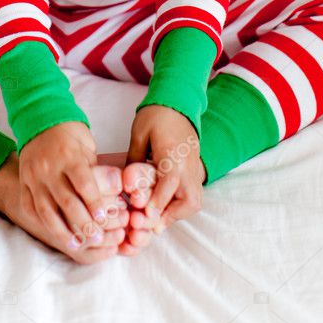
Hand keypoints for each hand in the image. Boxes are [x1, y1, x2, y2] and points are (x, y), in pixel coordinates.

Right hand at [18, 121, 114, 251]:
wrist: (40, 119)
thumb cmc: (70, 133)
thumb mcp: (86, 143)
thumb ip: (95, 167)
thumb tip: (114, 190)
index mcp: (68, 155)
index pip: (83, 184)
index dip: (95, 204)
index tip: (104, 219)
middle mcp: (49, 168)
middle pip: (66, 202)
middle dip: (83, 223)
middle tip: (96, 237)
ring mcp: (33, 177)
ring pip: (46, 210)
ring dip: (62, 231)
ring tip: (76, 244)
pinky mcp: (24, 182)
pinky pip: (29, 207)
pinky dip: (41, 222)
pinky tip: (53, 233)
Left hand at [125, 105, 204, 233]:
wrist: (178, 101)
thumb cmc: (157, 115)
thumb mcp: (140, 133)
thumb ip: (134, 159)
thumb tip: (127, 184)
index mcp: (174, 154)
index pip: (170, 184)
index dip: (158, 203)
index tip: (146, 216)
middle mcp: (188, 165)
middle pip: (190, 200)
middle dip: (172, 216)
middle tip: (153, 222)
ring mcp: (194, 167)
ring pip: (194, 200)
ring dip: (178, 212)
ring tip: (158, 217)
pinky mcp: (194, 168)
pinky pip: (193, 193)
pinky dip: (181, 204)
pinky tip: (164, 205)